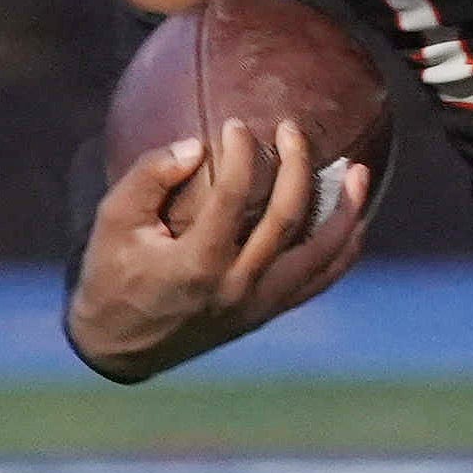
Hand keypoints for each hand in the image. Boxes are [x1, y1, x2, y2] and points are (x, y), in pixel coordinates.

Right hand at [67, 120, 371, 382]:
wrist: (119, 347)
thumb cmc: (112, 276)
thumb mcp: (113, 222)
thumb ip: (149, 177)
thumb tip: (195, 146)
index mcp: (197, 264)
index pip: (232, 197)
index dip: (240, 154)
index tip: (237, 125)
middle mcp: (237, 286)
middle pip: (287, 219)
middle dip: (297, 166)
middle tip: (293, 129)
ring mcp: (258, 305)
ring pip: (320, 256)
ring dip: (345, 211)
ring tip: (360, 171)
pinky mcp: (267, 313)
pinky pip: (319, 281)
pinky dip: (342, 251)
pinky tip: (355, 221)